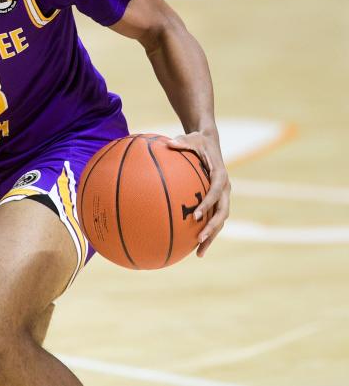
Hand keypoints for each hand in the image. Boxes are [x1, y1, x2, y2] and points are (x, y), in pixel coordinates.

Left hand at [168, 131, 230, 257]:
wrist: (210, 141)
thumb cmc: (197, 141)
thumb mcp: (190, 138)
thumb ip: (181, 142)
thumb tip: (167, 142)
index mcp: (219, 175)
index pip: (215, 192)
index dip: (207, 204)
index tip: (196, 215)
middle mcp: (224, 188)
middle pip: (222, 212)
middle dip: (212, 227)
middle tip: (199, 239)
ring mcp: (223, 196)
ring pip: (220, 220)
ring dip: (212, 236)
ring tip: (199, 253)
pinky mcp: (218, 200)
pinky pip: (214, 218)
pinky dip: (207, 232)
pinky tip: (194, 245)